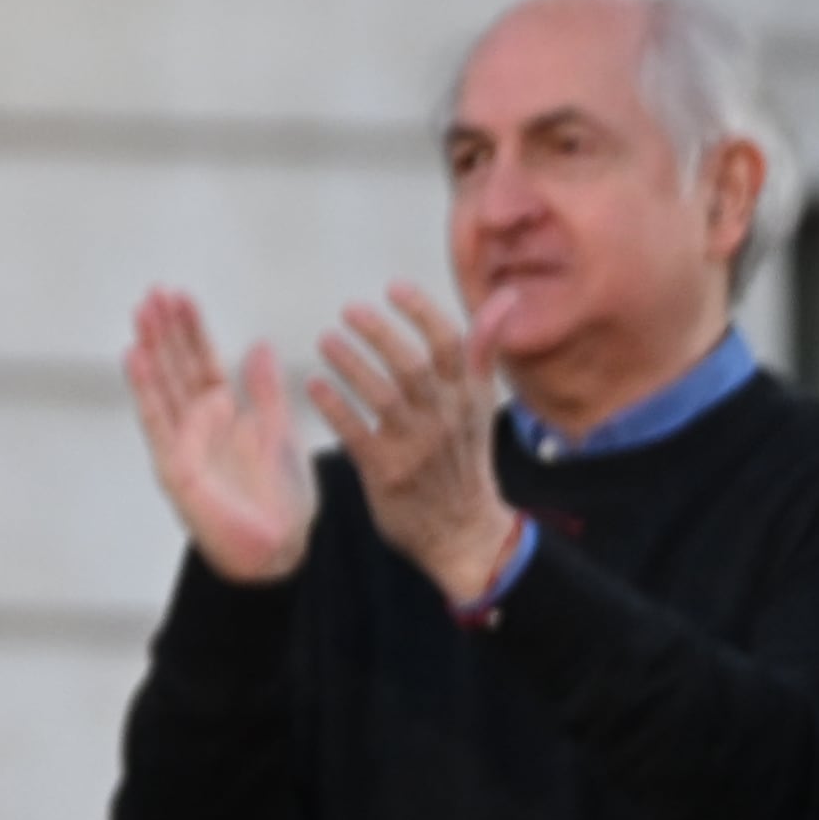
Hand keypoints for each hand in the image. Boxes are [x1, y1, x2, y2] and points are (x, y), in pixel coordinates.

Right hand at [123, 286, 317, 586]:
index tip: (181, 297)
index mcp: (225, 414)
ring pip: (162, 385)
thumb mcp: (282, 433)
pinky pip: (156, 419)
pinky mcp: (174, 464)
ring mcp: (182, 441)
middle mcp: (198, 423)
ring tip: (141, 313)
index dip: (191, 330)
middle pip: (176, 366)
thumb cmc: (283, 501)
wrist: (280, 550)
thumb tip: (260, 345)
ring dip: (150, 348)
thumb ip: (267, 391)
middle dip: (166, 329)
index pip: (202, 361)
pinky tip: (134, 356)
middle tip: (154, 292)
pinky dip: (144, 387)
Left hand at [315, 283, 515, 606]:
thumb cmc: (464, 457)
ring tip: (326, 340)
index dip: (422, 312)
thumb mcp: (481, 403)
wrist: (465, 532)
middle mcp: (444, 418)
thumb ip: (482, 350)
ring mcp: (416, 447)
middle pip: (413, 366)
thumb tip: (505, 297)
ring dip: (352, 365)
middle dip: (380, 333)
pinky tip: (313, 385)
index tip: (393, 287)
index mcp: (467, 397)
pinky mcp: (387, 473)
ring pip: (384, 396)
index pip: (451, 344)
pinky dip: (335, 407)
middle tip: (349, 309)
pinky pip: (357, 433)